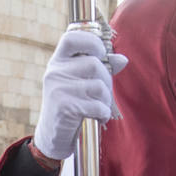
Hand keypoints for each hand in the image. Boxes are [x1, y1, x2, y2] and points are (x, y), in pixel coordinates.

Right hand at [32, 29, 126, 161]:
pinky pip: (97, 105)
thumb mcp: (80, 82)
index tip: (100, 53)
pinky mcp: (65, 108)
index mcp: (57, 62)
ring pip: (98, 86)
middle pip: (94, 64)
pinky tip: (99, 118)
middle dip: (107, 80)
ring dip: (106, 100)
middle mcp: (55, 72)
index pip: (71, 38)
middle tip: (104, 94)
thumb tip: (122, 60)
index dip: (91, 41)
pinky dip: (103, 113)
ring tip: (100, 108)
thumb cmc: (70, 105)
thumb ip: (100, 68)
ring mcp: (58, 89)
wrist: (52, 136)